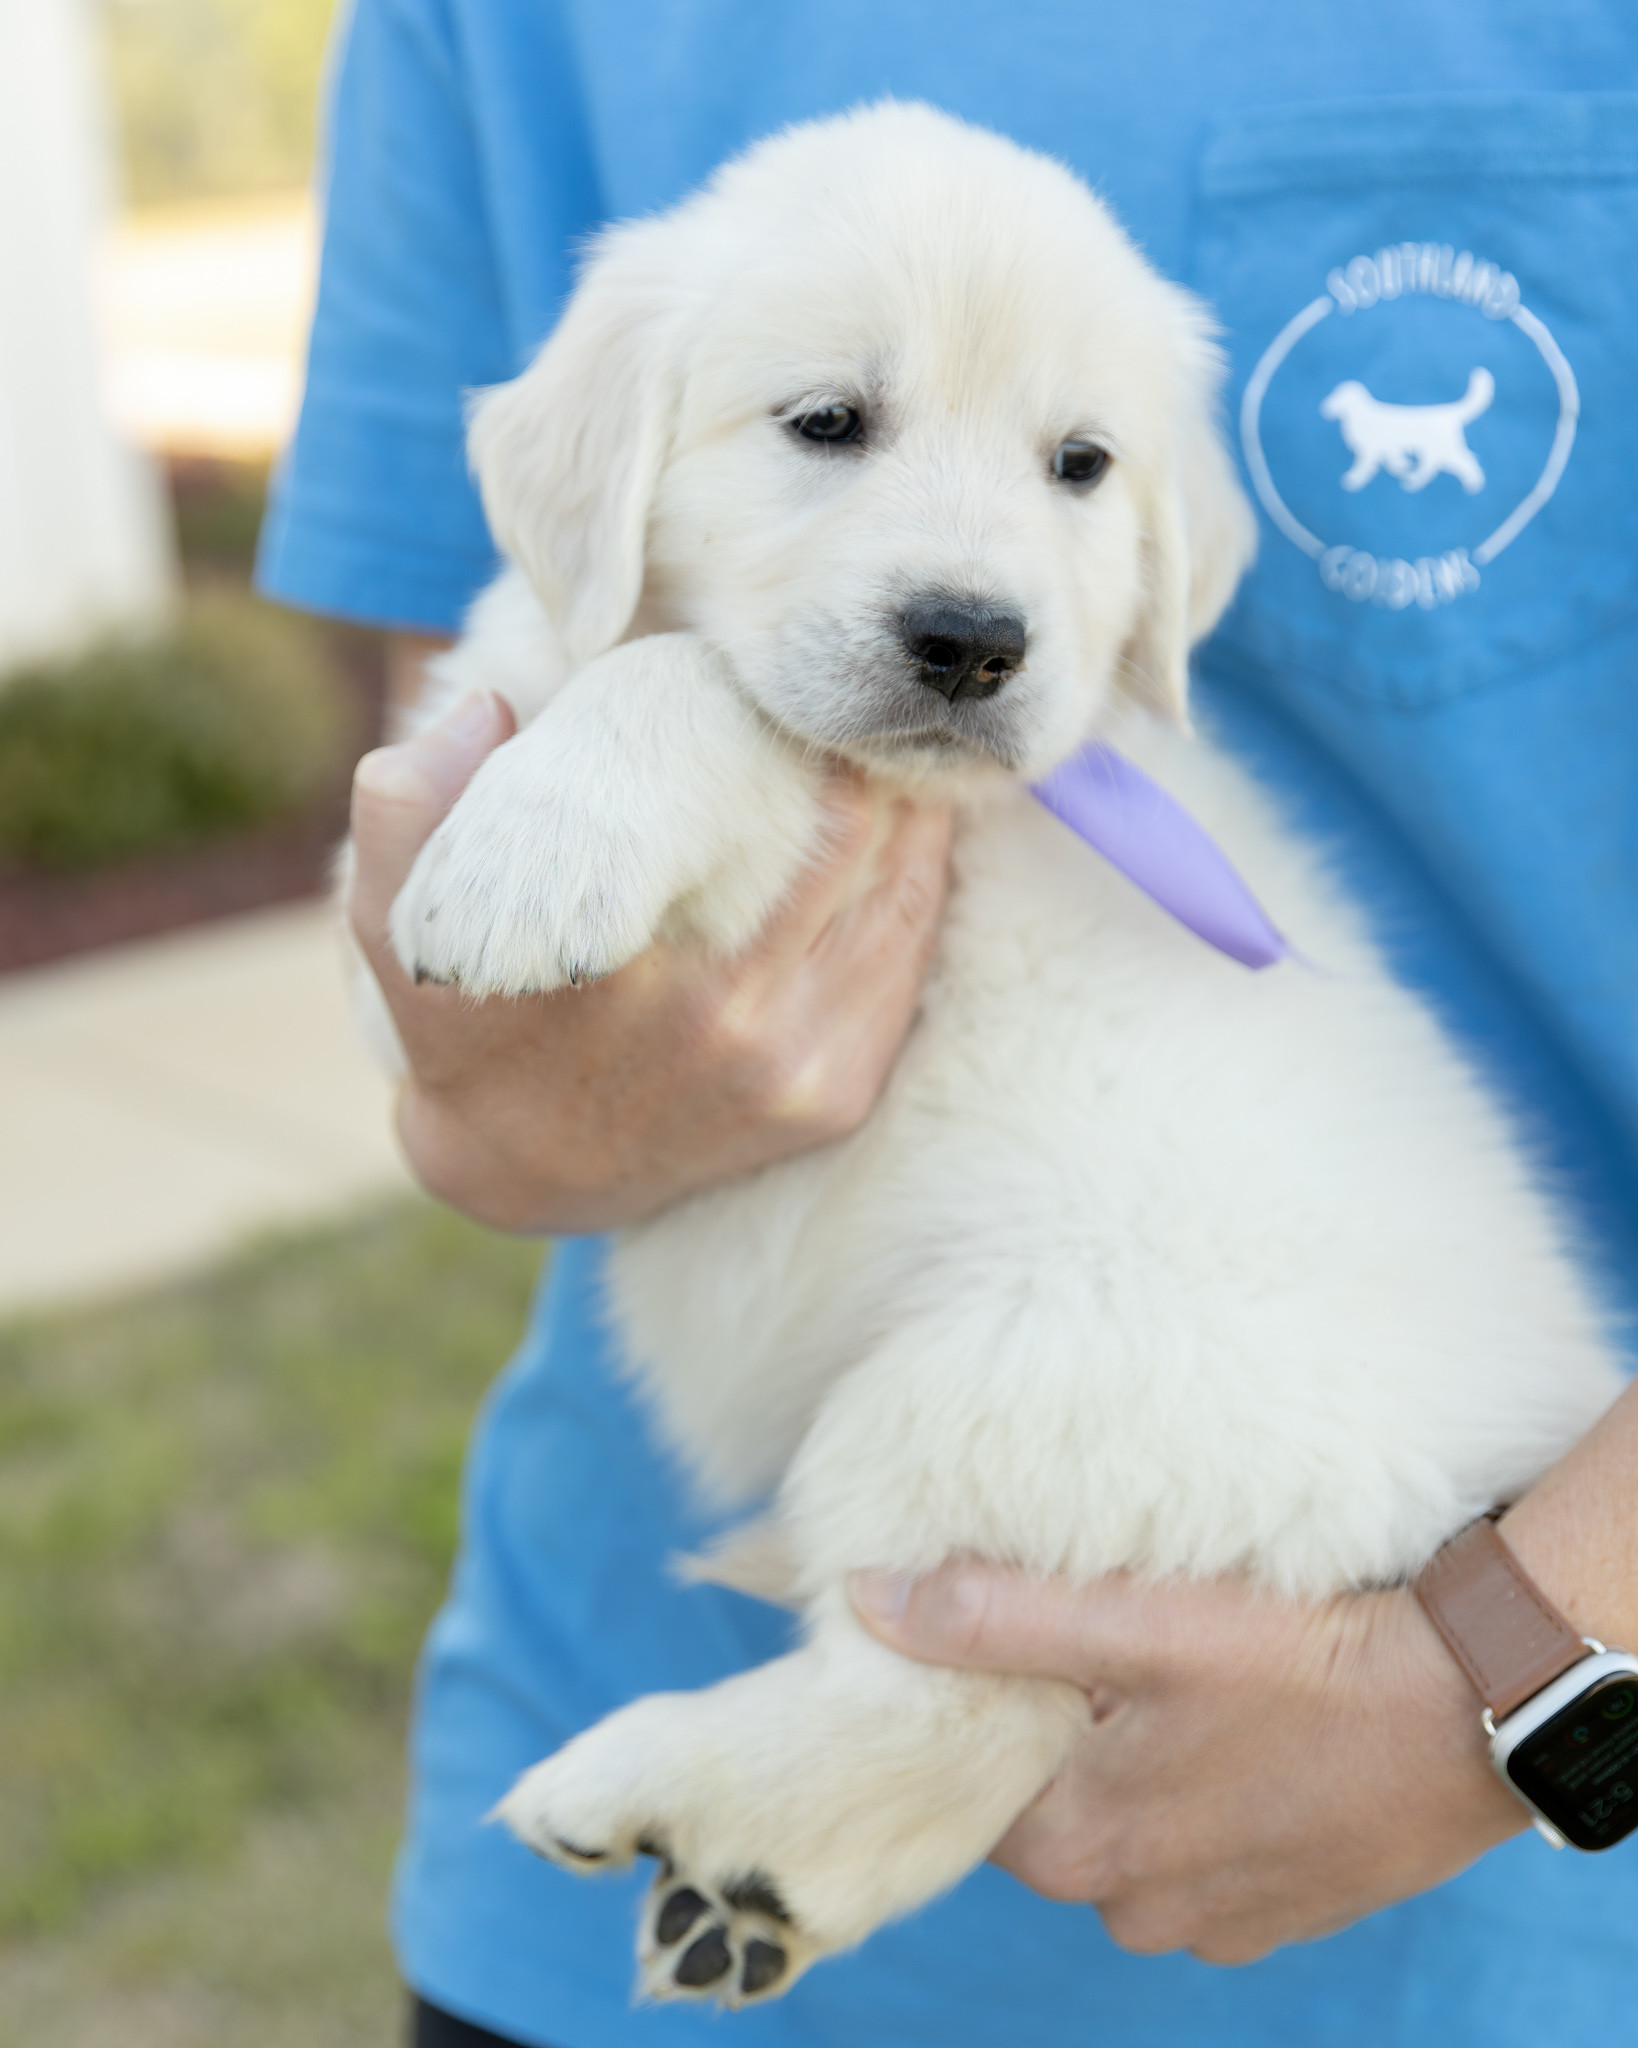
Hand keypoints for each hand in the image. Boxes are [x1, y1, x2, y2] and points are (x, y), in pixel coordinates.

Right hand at [347, 688, 953, 1231]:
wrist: (521, 1169)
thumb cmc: (465, 1023)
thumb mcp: (396, 924)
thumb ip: (407, 807)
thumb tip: (483, 707)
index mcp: (639, 965)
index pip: (791, 812)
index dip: (811, 734)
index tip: (796, 687)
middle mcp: (736, 1024)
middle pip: (864, 843)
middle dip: (869, 767)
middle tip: (849, 711)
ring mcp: (796, 1070)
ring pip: (903, 901)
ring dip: (908, 824)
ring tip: (887, 762)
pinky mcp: (833, 1101)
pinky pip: (905, 970)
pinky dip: (912, 896)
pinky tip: (903, 845)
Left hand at [851, 1560, 1524, 1962]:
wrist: (1469, 1709)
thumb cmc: (1298, 1663)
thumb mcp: (1131, 1623)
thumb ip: (992, 1617)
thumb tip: (869, 1604)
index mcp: (1080, 1849)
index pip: (977, 1784)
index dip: (989, 1708)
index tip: (1024, 1643)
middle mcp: (1137, 1910)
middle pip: (1055, 1807)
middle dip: (1070, 1732)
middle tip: (1118, 1644)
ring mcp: (1217, 1921)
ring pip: (1132, 1826)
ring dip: (1144, 1760)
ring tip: (1189, 1679)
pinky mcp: (1284, 1909)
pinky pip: (1206, 1848)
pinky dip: (1210, 1790)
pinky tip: (1245, 1727)